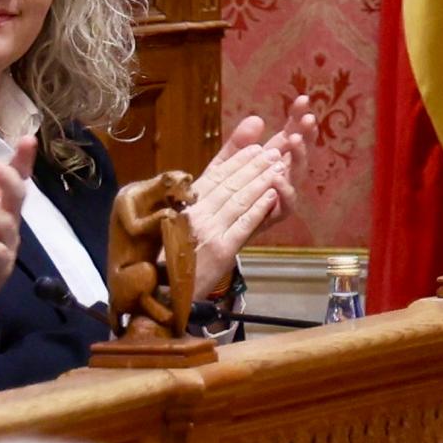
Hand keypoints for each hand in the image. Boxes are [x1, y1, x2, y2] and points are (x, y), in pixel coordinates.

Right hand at [177, 110, 312, 305]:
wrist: (165, 293)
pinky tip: (273, 196)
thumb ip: (194, 202)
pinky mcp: (221, 250)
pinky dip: (259, 208)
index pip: (215, 177)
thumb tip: (211, 182)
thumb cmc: (171, 260)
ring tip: (278, 167)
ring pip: (239, 200)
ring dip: (261, 181)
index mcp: (185, 206)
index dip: (237, 160)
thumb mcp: (177, 226)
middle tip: (273, 152)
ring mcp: (209, 231)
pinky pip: (244, 224)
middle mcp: (196, 214)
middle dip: (254, 166)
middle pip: (230, 184)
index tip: (255, 148)